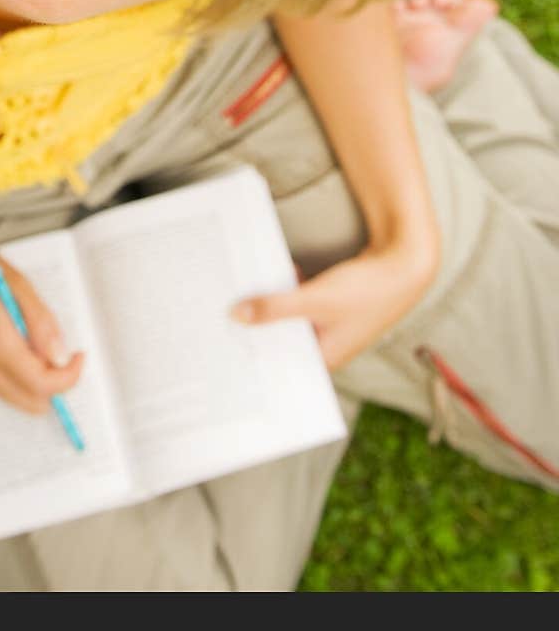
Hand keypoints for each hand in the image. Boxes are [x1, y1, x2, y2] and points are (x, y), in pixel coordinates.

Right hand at [0, 235, 84, 413]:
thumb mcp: (19, 285)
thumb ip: (41, 322)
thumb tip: (60, 357)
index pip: (41, 384)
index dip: (68, 377)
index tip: (79, 356)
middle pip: (32, 400)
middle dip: (55, 381)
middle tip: (60, 350)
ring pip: (20, 397)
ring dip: (37, 379)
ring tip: (35, 342)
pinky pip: (5, 388)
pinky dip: (21, 375)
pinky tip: (18, 344)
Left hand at [230, 239, 439, 370]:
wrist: (406, 263)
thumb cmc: (367, 290)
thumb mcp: (315, 300)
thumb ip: (276, 308)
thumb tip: (237, 316)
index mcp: (325, 359)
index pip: (281, 367)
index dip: (254, 358)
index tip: (222, 349)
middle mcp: (327, 347)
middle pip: (283, 341)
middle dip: (257, 327)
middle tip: (222, 316)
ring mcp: (330, 326)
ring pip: (290, 320)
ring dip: (271, 306)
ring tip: (239, 296)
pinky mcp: (332, 305)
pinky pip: (300, 303)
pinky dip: (287, 292)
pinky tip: (273, 277)